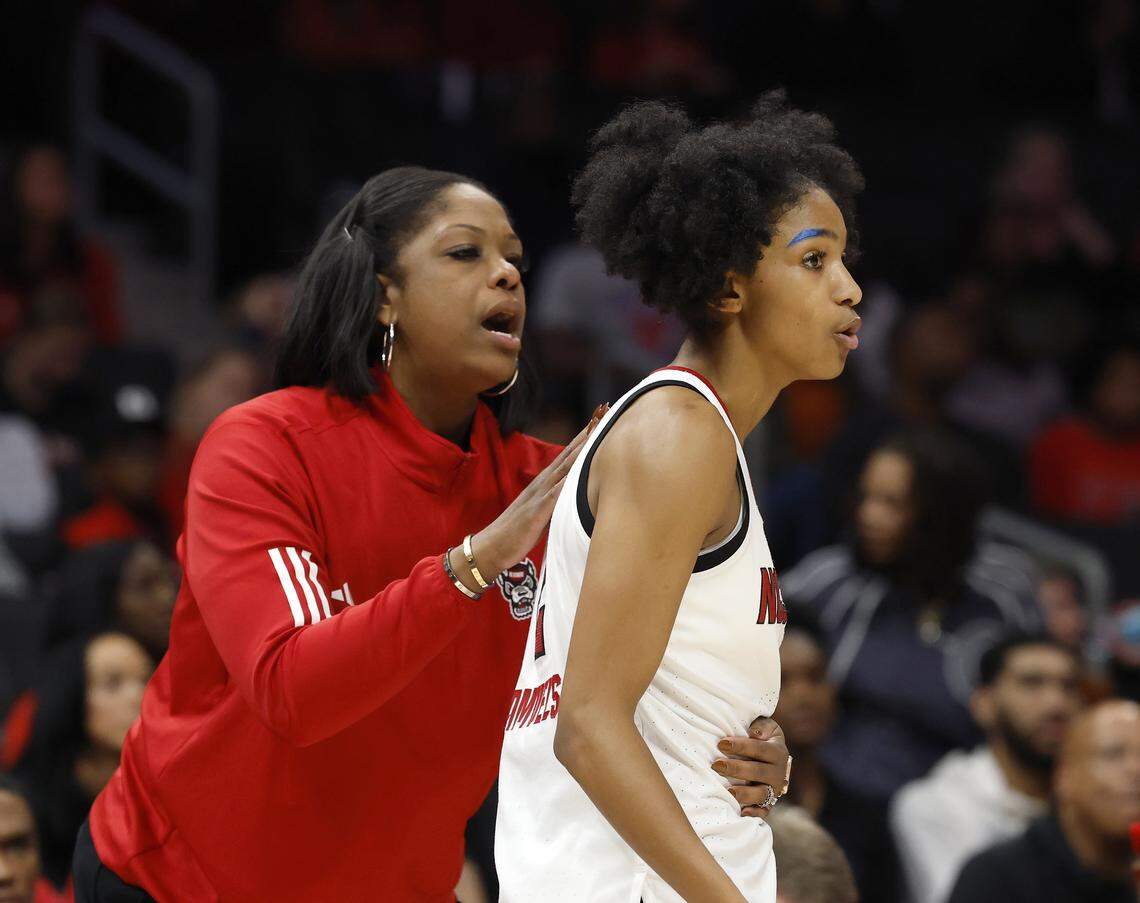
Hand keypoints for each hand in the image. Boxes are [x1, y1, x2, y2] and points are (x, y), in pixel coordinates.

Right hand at [472, 404, 607, 576]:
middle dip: (588, 430)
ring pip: (565, 465)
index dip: (586, 434)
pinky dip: (568, 480)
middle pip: (571, 451)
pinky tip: (580, 469)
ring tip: (596, 427)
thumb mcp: (545, 512)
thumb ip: (558, 500)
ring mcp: (539, 494)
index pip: (570, 453)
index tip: (601, 415)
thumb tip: (576, 496)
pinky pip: (555, 493)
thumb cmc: (519, 532)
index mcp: (546, 482)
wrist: (492, 545)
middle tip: (604, 408)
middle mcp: (544, 482)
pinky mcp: (537, 511)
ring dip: (581, 446)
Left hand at [712, 716, 790, 818]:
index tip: (721, 743)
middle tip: (716, 765)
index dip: (741, 746)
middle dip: (736, 769)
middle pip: (758, 772)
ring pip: (761, 794)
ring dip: (744, 793)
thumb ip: (761, 726)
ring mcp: (774, 790)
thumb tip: (753, 733)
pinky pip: (764, 811)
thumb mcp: (766, 727)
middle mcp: (778, 773)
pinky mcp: (769, 804)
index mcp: (778, 752)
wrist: (771, 757)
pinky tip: (742, 812)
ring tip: (728, 791)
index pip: (760, 749)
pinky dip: (755, 813)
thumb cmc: (761, 738)